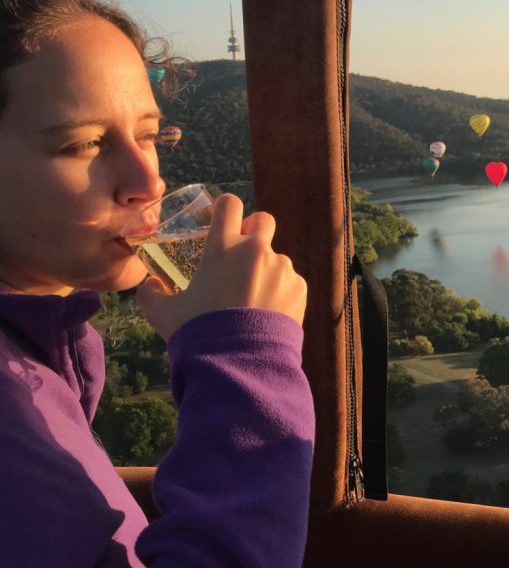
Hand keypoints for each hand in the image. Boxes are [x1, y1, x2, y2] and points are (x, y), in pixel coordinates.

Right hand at [136, 194, 307, 340]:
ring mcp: (281, 268)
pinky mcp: (299, 288)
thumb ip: (151, 294)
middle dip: (254, 230)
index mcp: (223, 247)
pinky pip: (290, 281)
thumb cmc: (198, 334)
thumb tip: (150, 284)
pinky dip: (280, 291)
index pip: (229, 204)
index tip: (220, 220)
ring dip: (265, 269)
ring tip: (250, 299)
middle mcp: (255, 250)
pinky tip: (265, 313)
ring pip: (276, 257)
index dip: (224, 209)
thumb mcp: (164, 314)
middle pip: (263, 220)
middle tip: (242, 252)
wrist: (238, 363)